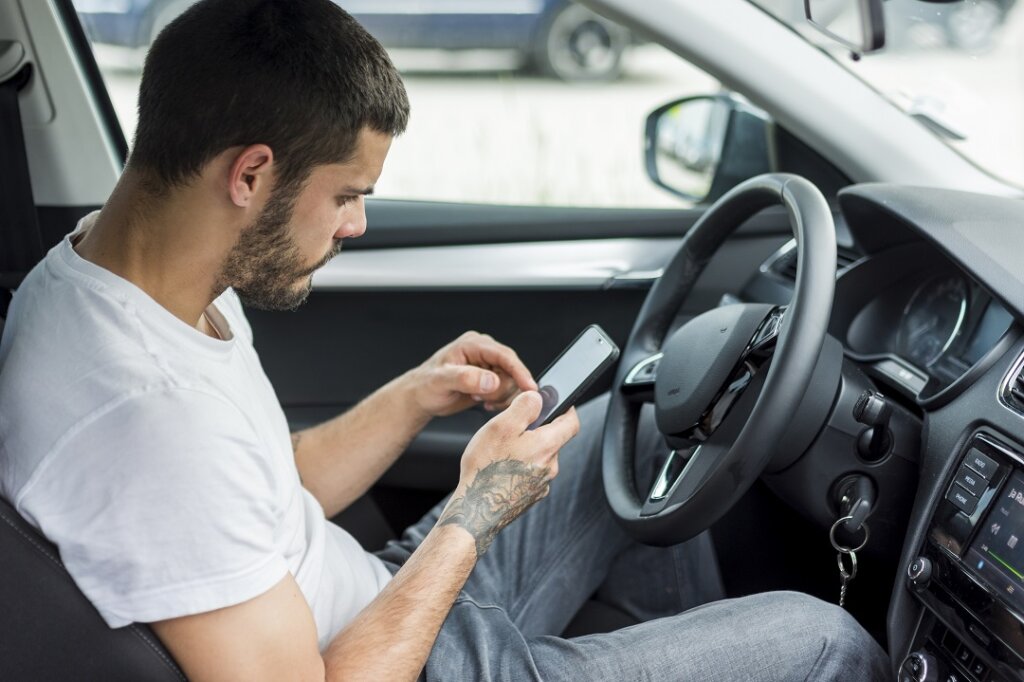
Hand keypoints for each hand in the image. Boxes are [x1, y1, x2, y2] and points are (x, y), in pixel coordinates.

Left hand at [407, 331, 537, 417]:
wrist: (420, 397)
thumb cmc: (425, 386)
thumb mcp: (441, 382)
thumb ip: (466, 379)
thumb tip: (491, 380)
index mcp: (473, 344)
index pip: (504, 355)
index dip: (519, 372)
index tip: (530, 387)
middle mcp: (484, 352)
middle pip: (511, 371)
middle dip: (501, 389)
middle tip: (480, 398)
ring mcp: (488, 366)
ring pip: (512, 383)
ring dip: (499, 396)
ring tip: (478, 398)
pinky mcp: (491, 379)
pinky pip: (508, 391)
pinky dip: (500, 401)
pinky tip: (484, 403)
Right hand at [437, 391, 579, 555]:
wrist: (476, 510)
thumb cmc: (486, 469)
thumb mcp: (502, 426)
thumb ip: (524, 407)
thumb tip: (538, 397)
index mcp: (547, 445)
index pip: (572, 422)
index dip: (566, 409)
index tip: (557, 403)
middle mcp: (550, 466)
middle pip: (553, 439)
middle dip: (537, 430)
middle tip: (513, 428)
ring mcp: (541, 484)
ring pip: (540, 457)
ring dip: (526, 449)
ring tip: (500, 451)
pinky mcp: (530, 496)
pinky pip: (531, 474)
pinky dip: (520, 467)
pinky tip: (500, 469)